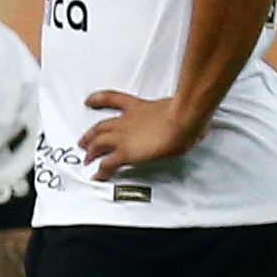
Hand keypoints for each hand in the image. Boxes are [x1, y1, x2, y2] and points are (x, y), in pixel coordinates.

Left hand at [81, 87, 198, 177]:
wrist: (182, 119)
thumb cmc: (186, 112)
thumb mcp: (179, 108)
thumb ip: (178, 113)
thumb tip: (192, 120)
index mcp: (138, 107)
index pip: (112, 99)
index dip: (98, 100)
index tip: (89, 101)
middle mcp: (126, 121)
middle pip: (100, 126)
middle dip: (90, 134)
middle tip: (83, 140)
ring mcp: (123, 137)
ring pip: (98, 144)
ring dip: (91, 151)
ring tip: (87, 159)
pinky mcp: (125, 152)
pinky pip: (107, 164)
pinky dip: (100, 171)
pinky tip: (97, 176)